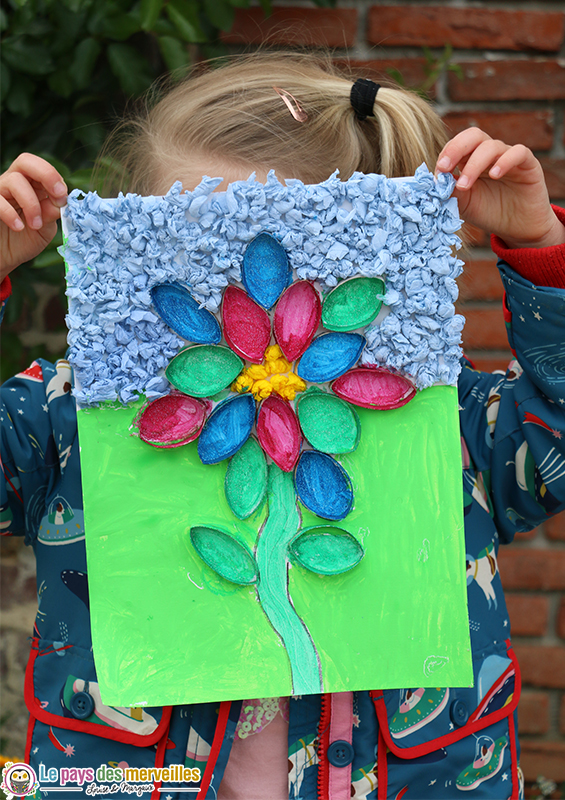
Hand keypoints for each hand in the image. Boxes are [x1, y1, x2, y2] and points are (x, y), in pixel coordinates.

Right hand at [0, 153, 67, 281]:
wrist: (3, 259)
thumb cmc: (22, 242)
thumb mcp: (44, 230)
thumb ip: (51, 214)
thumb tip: (63, 201)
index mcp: (32, 187)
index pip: (43, 170)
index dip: (56, 180)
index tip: (64, 199)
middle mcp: (14, 184)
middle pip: (26, 161)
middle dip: (47, 174)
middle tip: (57, 194)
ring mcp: (0, 192)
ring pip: (14, 179)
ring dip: (31, 203)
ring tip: (35, 225)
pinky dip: (10, 213)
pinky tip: (19, 227)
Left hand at [436, 128, 564, 248]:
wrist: (518, 228)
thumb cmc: (489, 213)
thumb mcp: (463, 204)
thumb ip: (449, 191)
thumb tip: (432, 181)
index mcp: (472, 160)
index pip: (457, 145)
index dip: (446, 155)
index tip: (437, 173)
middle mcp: (490, 154)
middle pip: (474, 136)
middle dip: (456, 148)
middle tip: (444, 168)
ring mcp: (509, 157)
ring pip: (492, 146)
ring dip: (474, 164)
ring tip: (464, 186)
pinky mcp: (528, 164)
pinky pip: (518, 152)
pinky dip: (504, 161)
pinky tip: (494, 175)